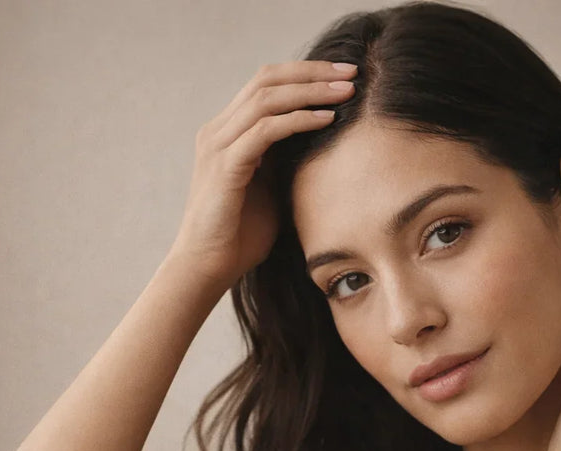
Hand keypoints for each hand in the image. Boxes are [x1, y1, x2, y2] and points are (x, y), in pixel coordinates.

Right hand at [164, 60, 356, 289]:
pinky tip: (325, 120)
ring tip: (345, 93)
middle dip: (312, 72)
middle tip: (352, 72)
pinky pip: (265, 130)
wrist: (208, 267)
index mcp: (226, 132)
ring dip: (310, 91)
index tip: (344, 75)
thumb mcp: (270, 187)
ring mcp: (218, 146)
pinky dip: (298, 120)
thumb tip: (324, 141)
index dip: (305, 73)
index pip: (266, 83)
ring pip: (266, 98)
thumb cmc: (240, 235)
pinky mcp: (225, 167)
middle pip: (266, 79)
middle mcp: (218, 131)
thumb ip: (285, 159)